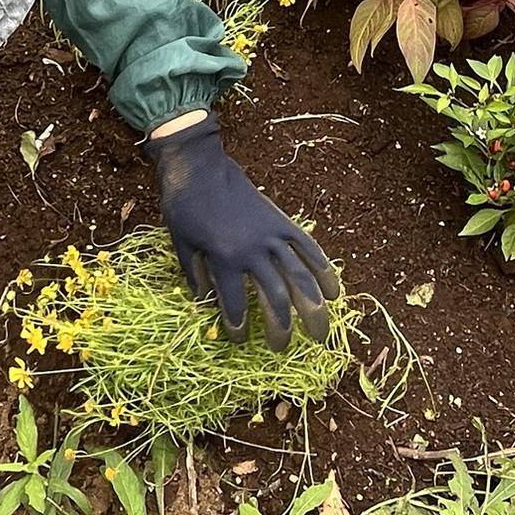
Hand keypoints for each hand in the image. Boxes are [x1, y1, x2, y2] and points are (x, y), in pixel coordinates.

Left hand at [146, 113, 341, 349]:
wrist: (199, 166)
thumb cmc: (184, 205)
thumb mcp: (180, 244)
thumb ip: (195, 276)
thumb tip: (205, 304)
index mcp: (224, 258)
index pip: (235, 305)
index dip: (238, 328)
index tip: (240, 340)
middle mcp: (253, 250)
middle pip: (276, 298)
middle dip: (281, 329)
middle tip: (282, 349)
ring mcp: (272, 235)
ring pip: (301, 278)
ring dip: (313, 309)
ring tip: (320, 333)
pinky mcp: (282, 222)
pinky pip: (308, 249)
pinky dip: (324, 271)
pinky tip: (334, 292)